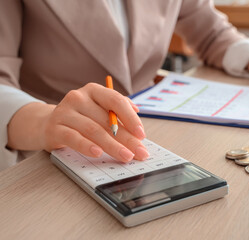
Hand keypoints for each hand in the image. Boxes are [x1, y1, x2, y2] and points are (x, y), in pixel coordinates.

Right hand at [7, 83, 148, 162]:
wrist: (47, 124)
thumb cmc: (81, 117)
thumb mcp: (99, 108)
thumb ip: (118, 109)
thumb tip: (137, 111)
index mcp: (94, 91)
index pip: (116, 101)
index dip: (130, 118)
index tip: (142, 134)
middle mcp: (78, 98)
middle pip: (107, 120)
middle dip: (127, 138)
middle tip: (140, 152)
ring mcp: (64, 112)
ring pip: (93, 130)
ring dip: (112, 145)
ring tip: (126, 156)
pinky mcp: (54, 129)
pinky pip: (73, 138)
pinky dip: (86, 146)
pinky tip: (98, 153)